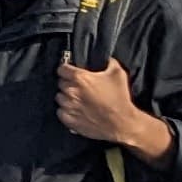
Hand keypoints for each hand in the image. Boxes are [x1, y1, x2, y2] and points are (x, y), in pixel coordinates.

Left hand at [52, 58, 170, 159]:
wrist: (121, 123)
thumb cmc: (119, 98)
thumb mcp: (118, 74)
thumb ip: (109, 63)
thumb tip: (107, 59)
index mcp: (80, 78)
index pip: (62, 69)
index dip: (66, 69)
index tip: (70, 71)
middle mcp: (71, 91)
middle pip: (60, 83)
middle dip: (68, 83)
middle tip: (79, 87)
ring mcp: (68, 107)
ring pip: (59, 97)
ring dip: (66, 97)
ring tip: (77, 99)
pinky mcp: (69, 120)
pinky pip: (60, 112)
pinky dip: (65, 110)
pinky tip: (75, 110)